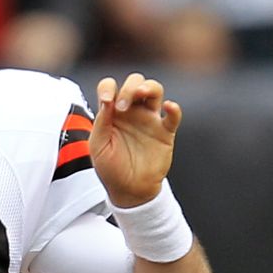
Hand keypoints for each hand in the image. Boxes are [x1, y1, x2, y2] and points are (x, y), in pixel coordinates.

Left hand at [89, 72, 182, 207]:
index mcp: (112, 111)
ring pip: (155, 90)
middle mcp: (131, 111)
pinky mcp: (165, 132)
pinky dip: (174, 109)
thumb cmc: (110, 167)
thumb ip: (101, 122)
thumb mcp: (98, 146)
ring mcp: (149, 120)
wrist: (128, 190)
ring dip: (148, 87)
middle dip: (128, 88)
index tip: (105, 99)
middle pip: (135, 82)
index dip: (107, 87)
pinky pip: (173, 116)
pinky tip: (169, 107)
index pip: (110, 86)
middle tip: (121, 106)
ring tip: (140, 94)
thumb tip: (107, 100)